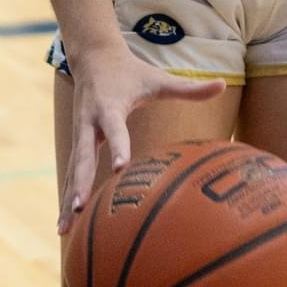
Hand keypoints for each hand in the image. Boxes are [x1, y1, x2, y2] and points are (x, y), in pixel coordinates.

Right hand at [58, 45, 225, 233]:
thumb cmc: (131, 71)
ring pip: (73, 170)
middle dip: (82, 182)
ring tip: (63, 228)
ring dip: (69, 198)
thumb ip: (189, 88)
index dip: (118, 147)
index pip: (114, 130)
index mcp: (109, 107)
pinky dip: (67, 196)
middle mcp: (89, 123)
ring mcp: (81, 135)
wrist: (93, 57)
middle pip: (84, 156)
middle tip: (79, 207)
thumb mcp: (158, 78)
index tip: (121, 167)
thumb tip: (223, 85)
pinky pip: (72, 173)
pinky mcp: (78, 144)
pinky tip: (63, 224)